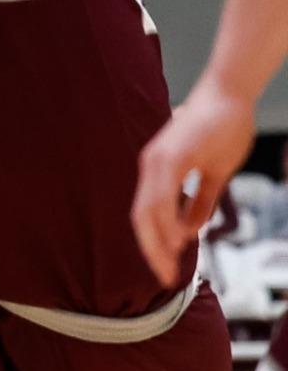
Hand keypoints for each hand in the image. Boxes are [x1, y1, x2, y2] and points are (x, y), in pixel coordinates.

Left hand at [133, 83, 252, 286]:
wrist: (230, 95)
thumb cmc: (222, 129)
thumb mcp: (212, 175)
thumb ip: (199, 202)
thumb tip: (191, 231)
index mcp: (157, 173)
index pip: (146, 216)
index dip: (153, 243)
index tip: (166, 266)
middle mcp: (151, 167)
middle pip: (141, 218)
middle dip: (152, 250)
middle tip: (164, 276)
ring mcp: (158, 161)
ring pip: (148, 209)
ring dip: (158, 240)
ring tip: (170, 262)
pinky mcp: (171, 155)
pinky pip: (163, 194)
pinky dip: (167, 218)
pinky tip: (178, 237)